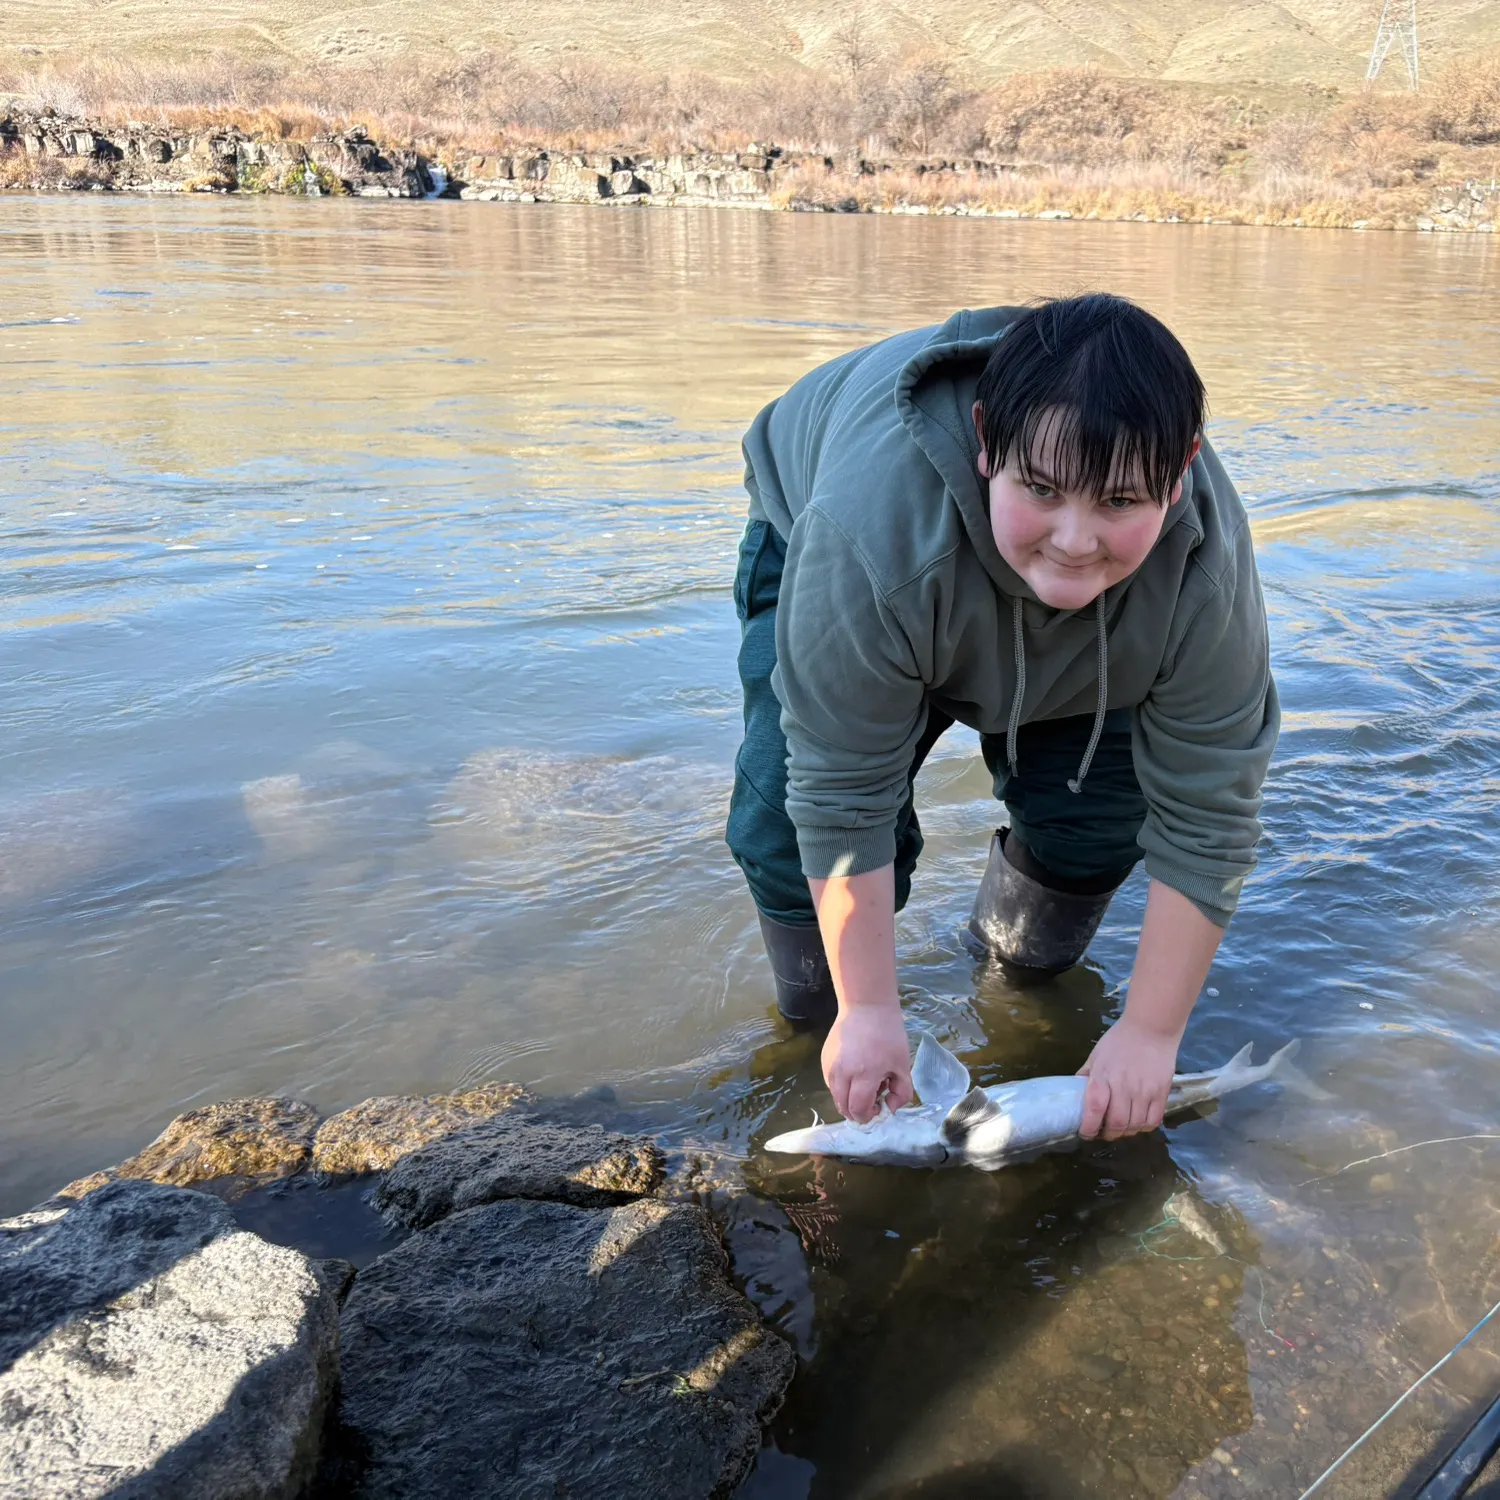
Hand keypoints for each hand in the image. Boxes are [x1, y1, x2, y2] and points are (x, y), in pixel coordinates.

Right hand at [822, 1004, 913, 1122]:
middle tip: (872, 1100)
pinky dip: (842, 1086)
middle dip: (857, 1112)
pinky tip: (855, 1072)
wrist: (867, 1007)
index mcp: (864, 1075)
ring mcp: (830, 1065)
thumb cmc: (889, 1035)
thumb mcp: (903, 1065)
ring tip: (864, 1082)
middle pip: (843, 1107)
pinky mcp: (824, 1058)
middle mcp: (842, 1073)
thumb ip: (901, 1093)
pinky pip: (830, 1082)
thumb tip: (889, 1108)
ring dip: (849, 1099)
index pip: (858, 1109)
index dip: (868, 1116)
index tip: (878, 1108)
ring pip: (835, 1096)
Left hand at [1077, 1016, 1180, 1140]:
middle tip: (1104, 1132)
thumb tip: (1074, 1094)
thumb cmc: (1119, 1040)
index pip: (1095, 1110)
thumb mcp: (1096, 1055)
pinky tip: (1138, 1121)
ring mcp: (1145, 1091)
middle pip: (1117, 1124)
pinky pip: (1153, 1121)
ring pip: (1135, 1126)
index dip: (1089, 1127)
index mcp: (1103, 1077)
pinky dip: (1144, 1127)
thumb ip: (1086, 1076)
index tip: (1086, 1133)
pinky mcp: (1162, 1093)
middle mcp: (1124, 1087)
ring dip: (1126, 1132)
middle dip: (1108, 1134)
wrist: (1152, 1028)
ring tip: (1121, 1127)